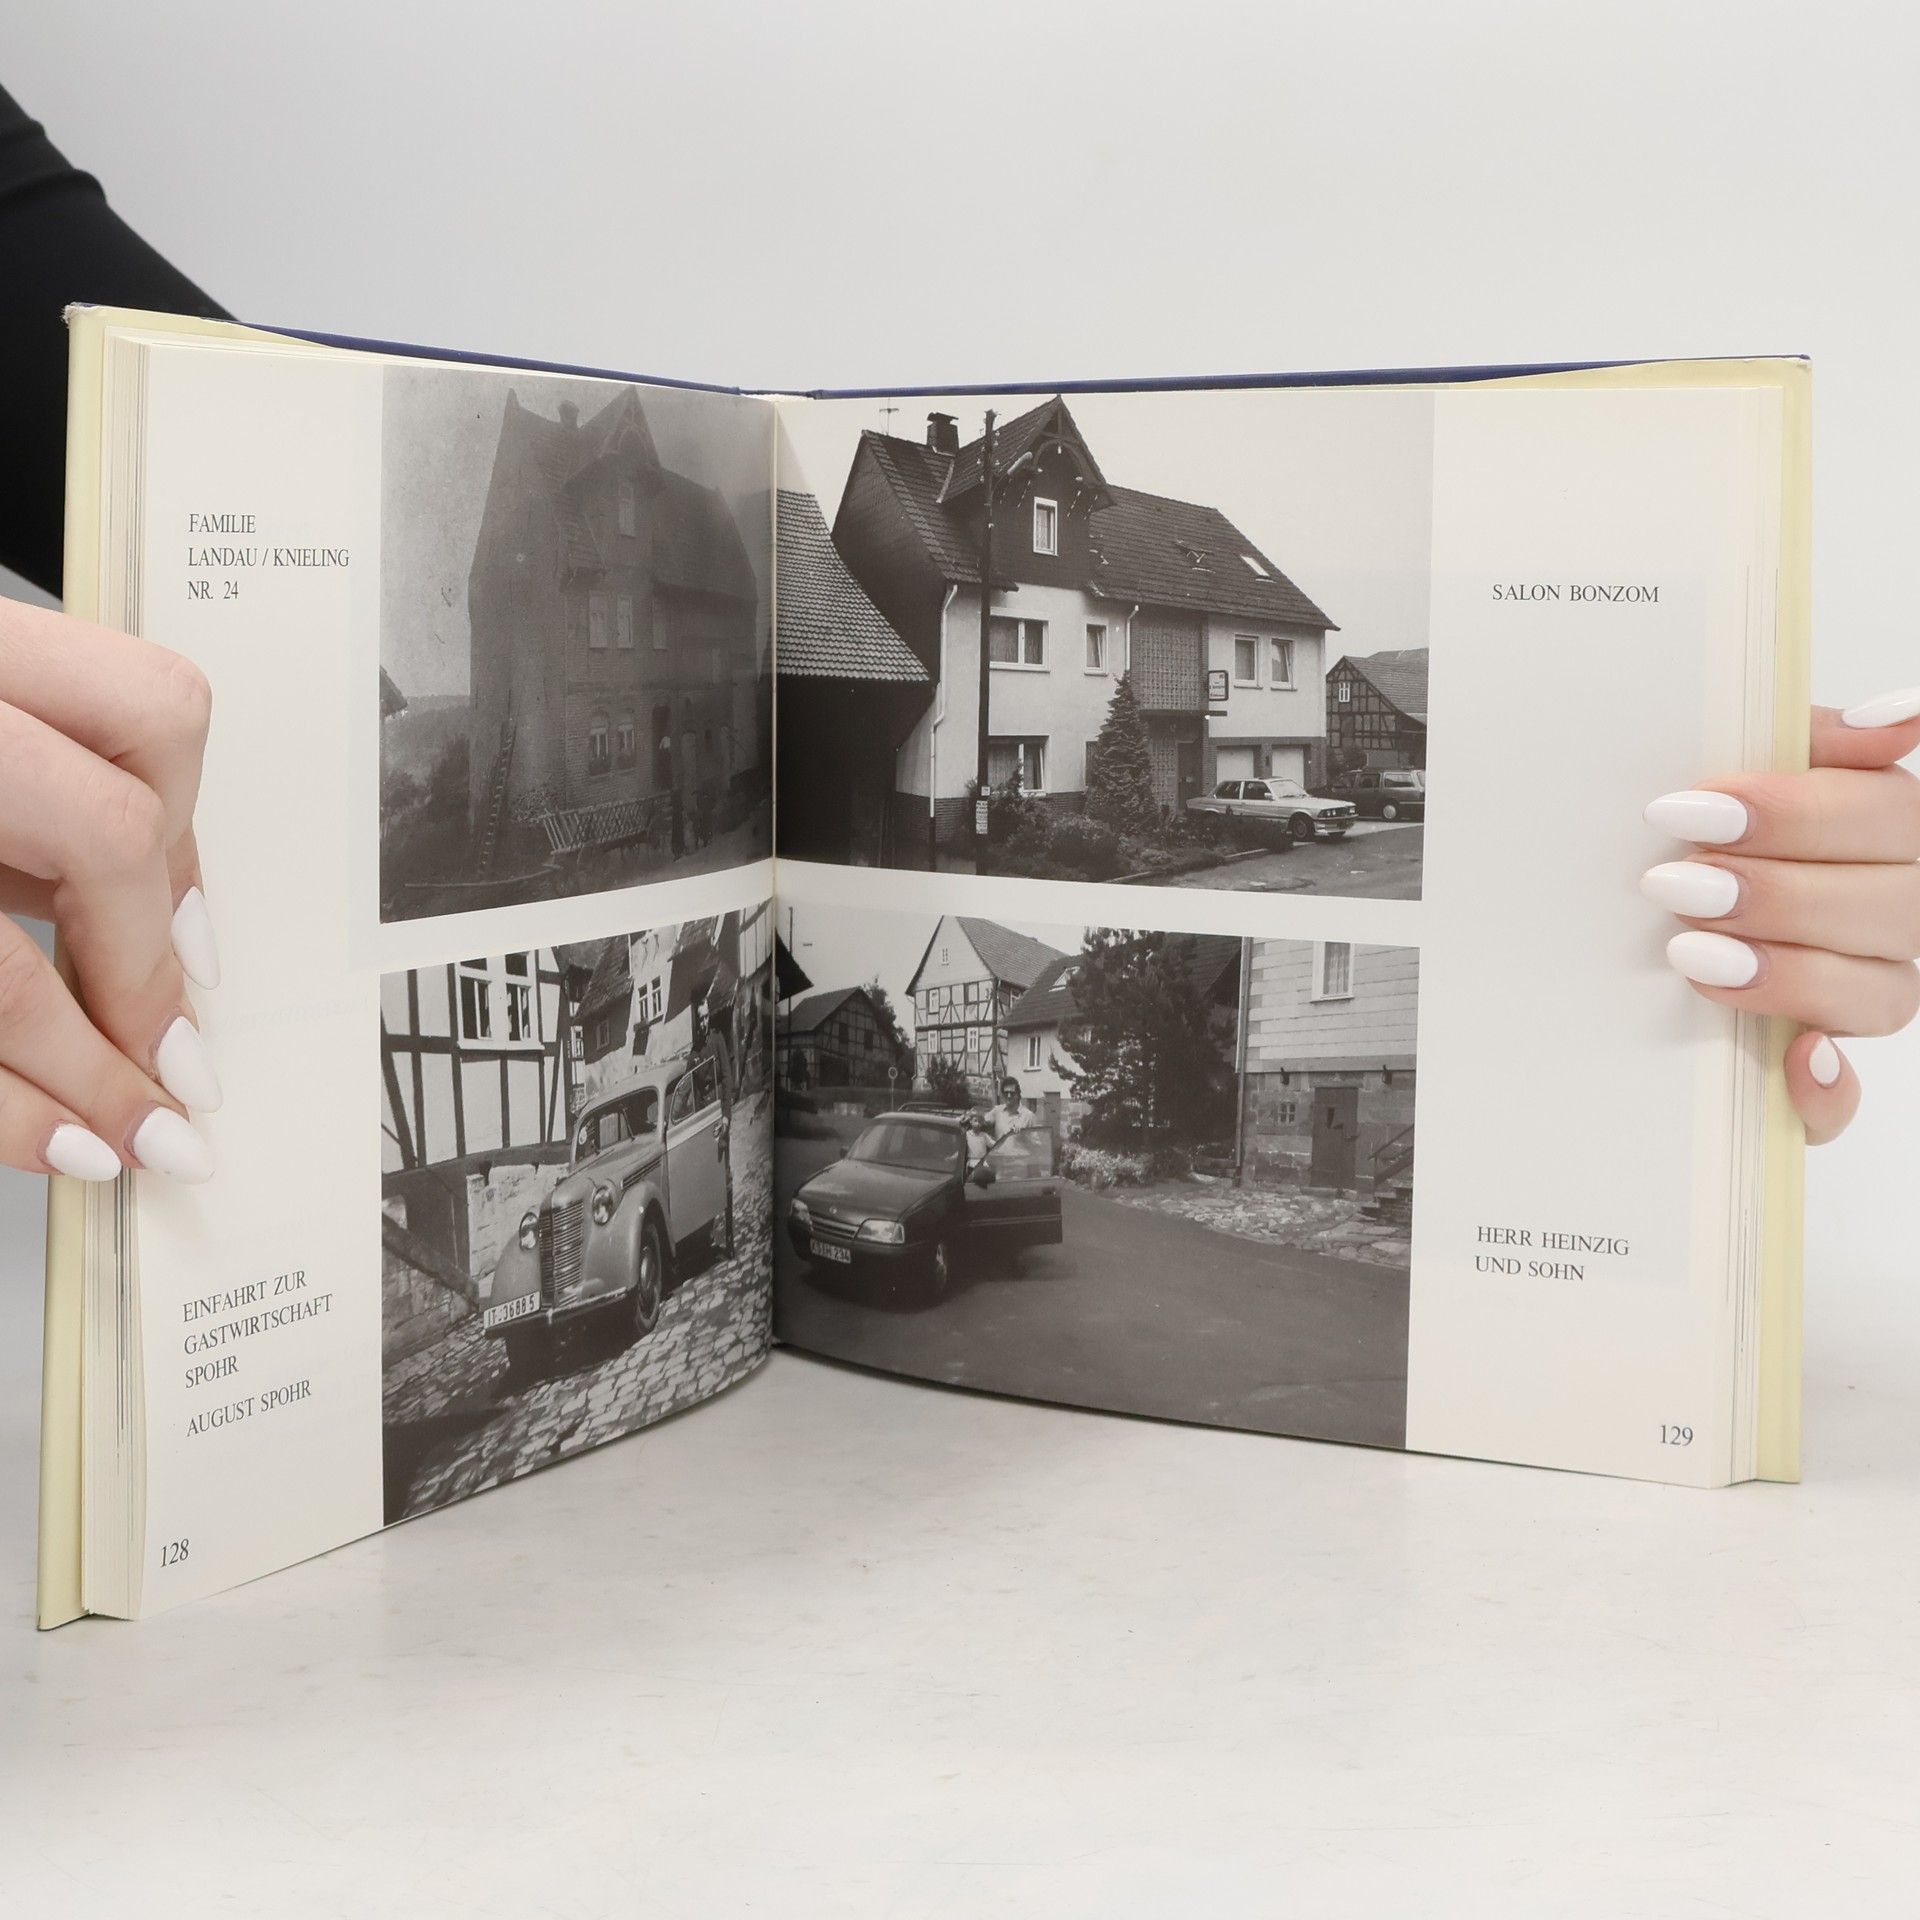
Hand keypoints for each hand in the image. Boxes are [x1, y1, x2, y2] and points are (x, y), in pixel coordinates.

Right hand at [1, 597, 219, 1182]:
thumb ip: (37, 800)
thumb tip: (168, 924)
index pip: (152, 714)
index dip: (191, 851)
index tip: (197, 960)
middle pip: (106, 833)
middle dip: (145, 975)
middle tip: (176, 1071)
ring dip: (80, 1073)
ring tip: (124, 1139)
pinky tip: (42, 1140)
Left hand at [1643, 690, 1919, 1143]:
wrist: (1619, 898)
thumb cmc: (1683, 828)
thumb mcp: (1731, 766)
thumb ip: (1808, 737)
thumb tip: (1899, 716)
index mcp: (1882, 827)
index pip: (1890, 817)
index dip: (1798, 814)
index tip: (1691, 810)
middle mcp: (1893, 910)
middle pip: (1892, 907)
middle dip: (1778, 895)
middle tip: (1675, 884)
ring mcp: (1863, 990)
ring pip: (1880, 994)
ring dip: (1790, 974)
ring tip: (1689, 952)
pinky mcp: (1816, 1068)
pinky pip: (1844, 1098)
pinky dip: (1828, 1088)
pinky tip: (1798, 1057)